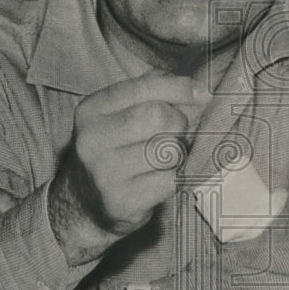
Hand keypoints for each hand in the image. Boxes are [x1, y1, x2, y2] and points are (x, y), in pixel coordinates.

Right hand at [49, 73, 208, 265]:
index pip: (144, 87)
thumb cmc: (115, 149)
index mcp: (91, 110)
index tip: (202, 94)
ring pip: (169, 151)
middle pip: (159, 117)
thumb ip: (155, 94)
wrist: (85, 202)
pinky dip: (173, 178)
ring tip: (162, 159)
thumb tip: (199, 94)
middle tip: (174, 134)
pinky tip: (158, 179)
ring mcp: (105, 173)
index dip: (180, 88)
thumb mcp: (121, 113)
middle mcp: (92, 140)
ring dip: (177, 155)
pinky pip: (170, 181)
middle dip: (178, 123)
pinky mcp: (122, 202)